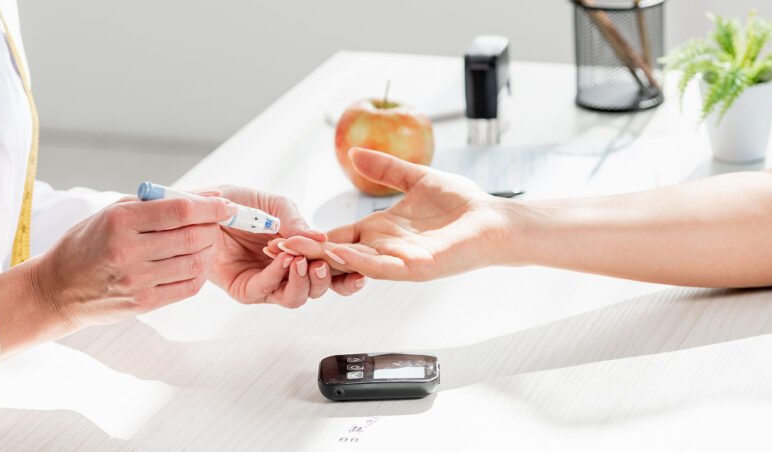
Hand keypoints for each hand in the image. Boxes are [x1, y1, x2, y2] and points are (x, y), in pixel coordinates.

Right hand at [19, 195, 235, 329]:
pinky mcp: (143, 303)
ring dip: (209, 250)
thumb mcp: (113, 213)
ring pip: (194, 262)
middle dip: (212, 227)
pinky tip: (195, 263)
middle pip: (191, 236)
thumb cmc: (89, 242)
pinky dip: (199, 273)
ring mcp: (136, 280)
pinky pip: (188, 287)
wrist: (58, 288)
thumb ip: (157, 203)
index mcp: (120, 221)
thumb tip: (207, 196)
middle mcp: (127, 251)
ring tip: (206, 242)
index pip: (179, 210)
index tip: (226, 204)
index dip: (210, 206)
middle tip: (216, 223)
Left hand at [203, 185, 365, 306]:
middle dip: (327, 280)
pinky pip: (267, 290)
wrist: (198, 208)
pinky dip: (278, 276)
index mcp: (301, 251)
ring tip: (303, 262)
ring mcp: (267, 283)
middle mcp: (287, 271)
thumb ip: (296, 222)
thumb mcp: (274, 204)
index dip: (349, 273)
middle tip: (325, 263)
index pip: (331, 269)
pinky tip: (283, 260)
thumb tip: (322, 239)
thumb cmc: (235, 203)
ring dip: (304, 282)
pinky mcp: (245, 290)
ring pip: (297, 298)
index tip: (362, 269)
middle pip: (319, 289)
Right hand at [274, 148, 516, 280]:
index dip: (309, 236)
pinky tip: (341, 251)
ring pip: (352, 264)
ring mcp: (399, 261)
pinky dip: (360, 261)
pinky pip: (382, 267)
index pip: (335, 236)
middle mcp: (384, 249)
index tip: (280, 232)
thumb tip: (354, 153)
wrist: (495, 220)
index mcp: (379, 231)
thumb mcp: (416, 178)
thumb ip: (385, 168)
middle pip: (335, 253)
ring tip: (296, 248)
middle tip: (275, 245)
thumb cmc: (462, 204)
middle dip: (305, 250)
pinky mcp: (416, 268)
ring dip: (324, 256)